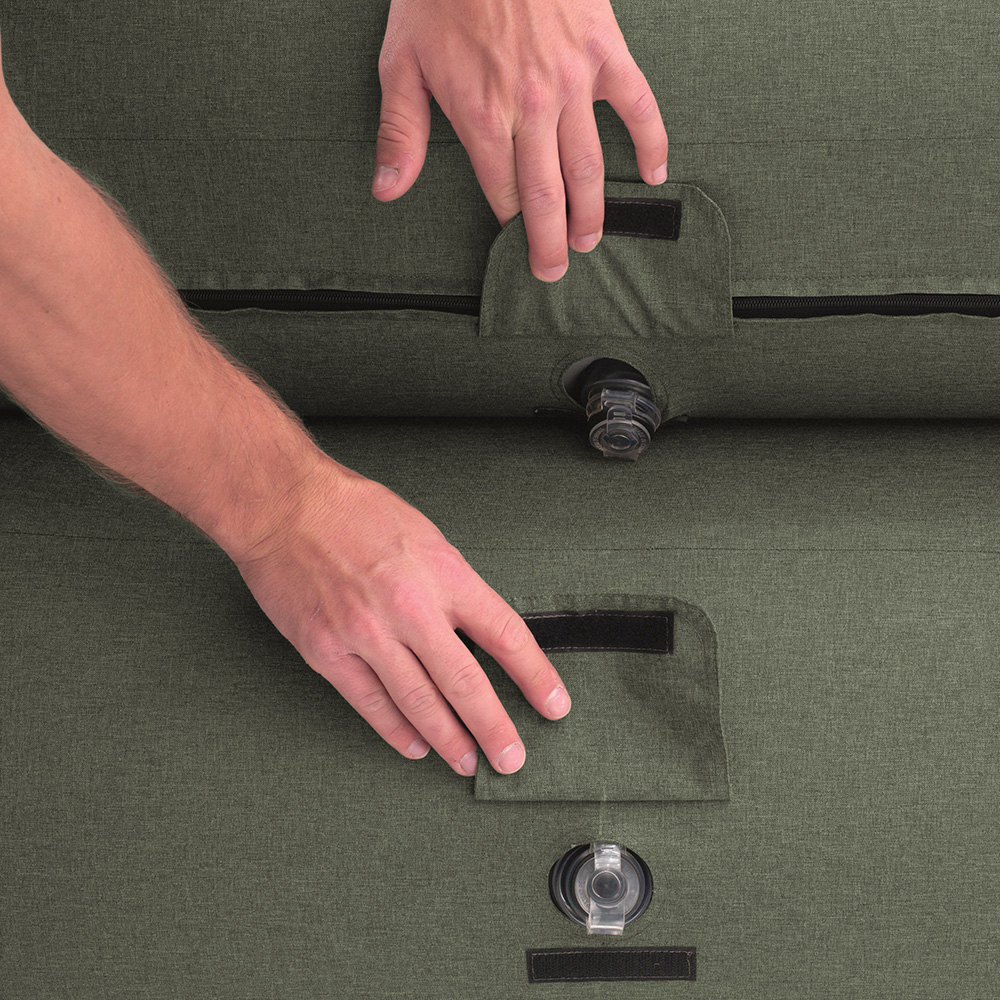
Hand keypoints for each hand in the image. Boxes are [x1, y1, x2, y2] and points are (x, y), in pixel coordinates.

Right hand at [229, 460, 571, 776]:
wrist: (283, 505)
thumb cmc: (356, 512)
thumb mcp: (424, 536)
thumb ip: (452, 584)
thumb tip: (479, 632)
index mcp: (442, 571)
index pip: (505, 633)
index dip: (535, 675)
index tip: (554, 704)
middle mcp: (409, 605)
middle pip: (465, 681)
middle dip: (494, 727)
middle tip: (512, 759)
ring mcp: (366, 632)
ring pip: (418, 701)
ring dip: (449, 739)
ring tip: (468, 762)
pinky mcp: (327, 650)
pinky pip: (370, 702)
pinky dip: (396, 730)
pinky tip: (415, 746)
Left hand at [371, 0, 667, 281]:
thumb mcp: (401, 62)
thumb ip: (400, 132)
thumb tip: (387, 189)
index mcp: (480, 116)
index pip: (502, 192)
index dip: (511, 228)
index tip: (515, 249)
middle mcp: (529, 108)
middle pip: (546, 195)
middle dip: (551, 241)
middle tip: (556, 270)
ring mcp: (571, 81)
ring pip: (588, 165)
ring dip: (592, 211)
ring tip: (591, 241)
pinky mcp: (602, 51)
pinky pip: (637, 105)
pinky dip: (650, 143)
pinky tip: (653, 175)